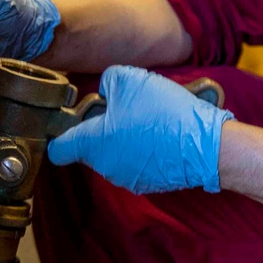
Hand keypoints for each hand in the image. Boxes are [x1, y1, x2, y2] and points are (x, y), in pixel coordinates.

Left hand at [47, 65, 233, 194]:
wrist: (205, 145)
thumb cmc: (163, 113)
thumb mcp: (129, 79)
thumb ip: (107, 82)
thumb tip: (107, 92)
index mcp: (91, 145)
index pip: (58, 149)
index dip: (61, 132)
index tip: (73, 120)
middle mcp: (104, 167)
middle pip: (90, 147)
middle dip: (103, 128)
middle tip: (126, 109)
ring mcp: (127, 178)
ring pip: (115, 154)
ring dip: (125, 138)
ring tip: (150, 120)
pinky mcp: (149, 183)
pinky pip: (137, 163)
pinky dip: (145, 150)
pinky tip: (163, 134)